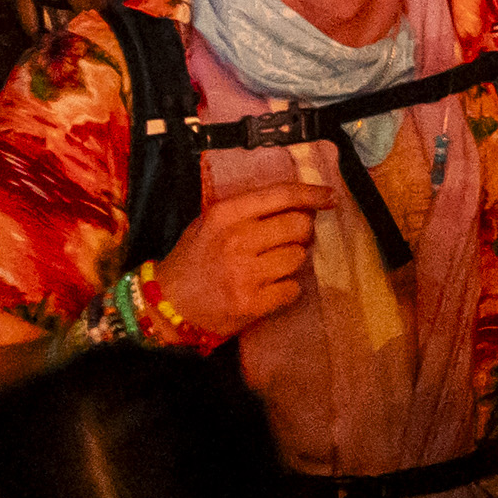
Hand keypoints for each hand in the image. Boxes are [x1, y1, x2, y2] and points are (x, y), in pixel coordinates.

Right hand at [154, 149, 323, 339]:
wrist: (166, 304)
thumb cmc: (193, 259)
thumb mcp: (210, 222)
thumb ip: (247, 210)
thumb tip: (298, 203)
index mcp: (226, 214)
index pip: (281, 195)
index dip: (312, 193)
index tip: (330, 197)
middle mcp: (237, 240)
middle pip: (299, 225)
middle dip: (302, 232)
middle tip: (290, 240)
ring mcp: (245, 273)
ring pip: (299, 257)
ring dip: (293, 261)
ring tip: (272, 266)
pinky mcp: (252, 303)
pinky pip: (293, 289)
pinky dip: (287, 289)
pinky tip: (270, 288)